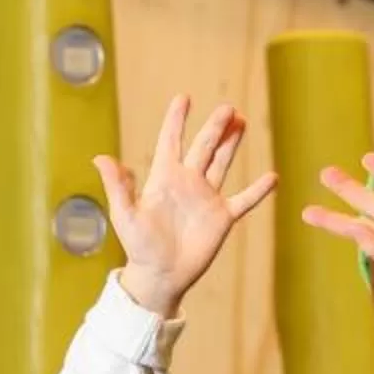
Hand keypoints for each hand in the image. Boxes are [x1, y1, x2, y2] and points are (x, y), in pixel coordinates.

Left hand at [103, 98, 277, 316]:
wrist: (160, 275)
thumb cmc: (138, 246)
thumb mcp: (124, 214)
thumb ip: (118, 186)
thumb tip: (100, 158)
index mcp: (164, 178)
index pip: (171, 141)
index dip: (176, 120)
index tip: (184, 98)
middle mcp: (188, 182)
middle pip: (204, 146)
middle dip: (215, 127)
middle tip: (228, 108)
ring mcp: (207, 198)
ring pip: (222, 163)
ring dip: (232, 144)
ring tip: (242, 122)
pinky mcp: (222, 217)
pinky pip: (244, 200)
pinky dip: (258, 190)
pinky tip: (273, 177)